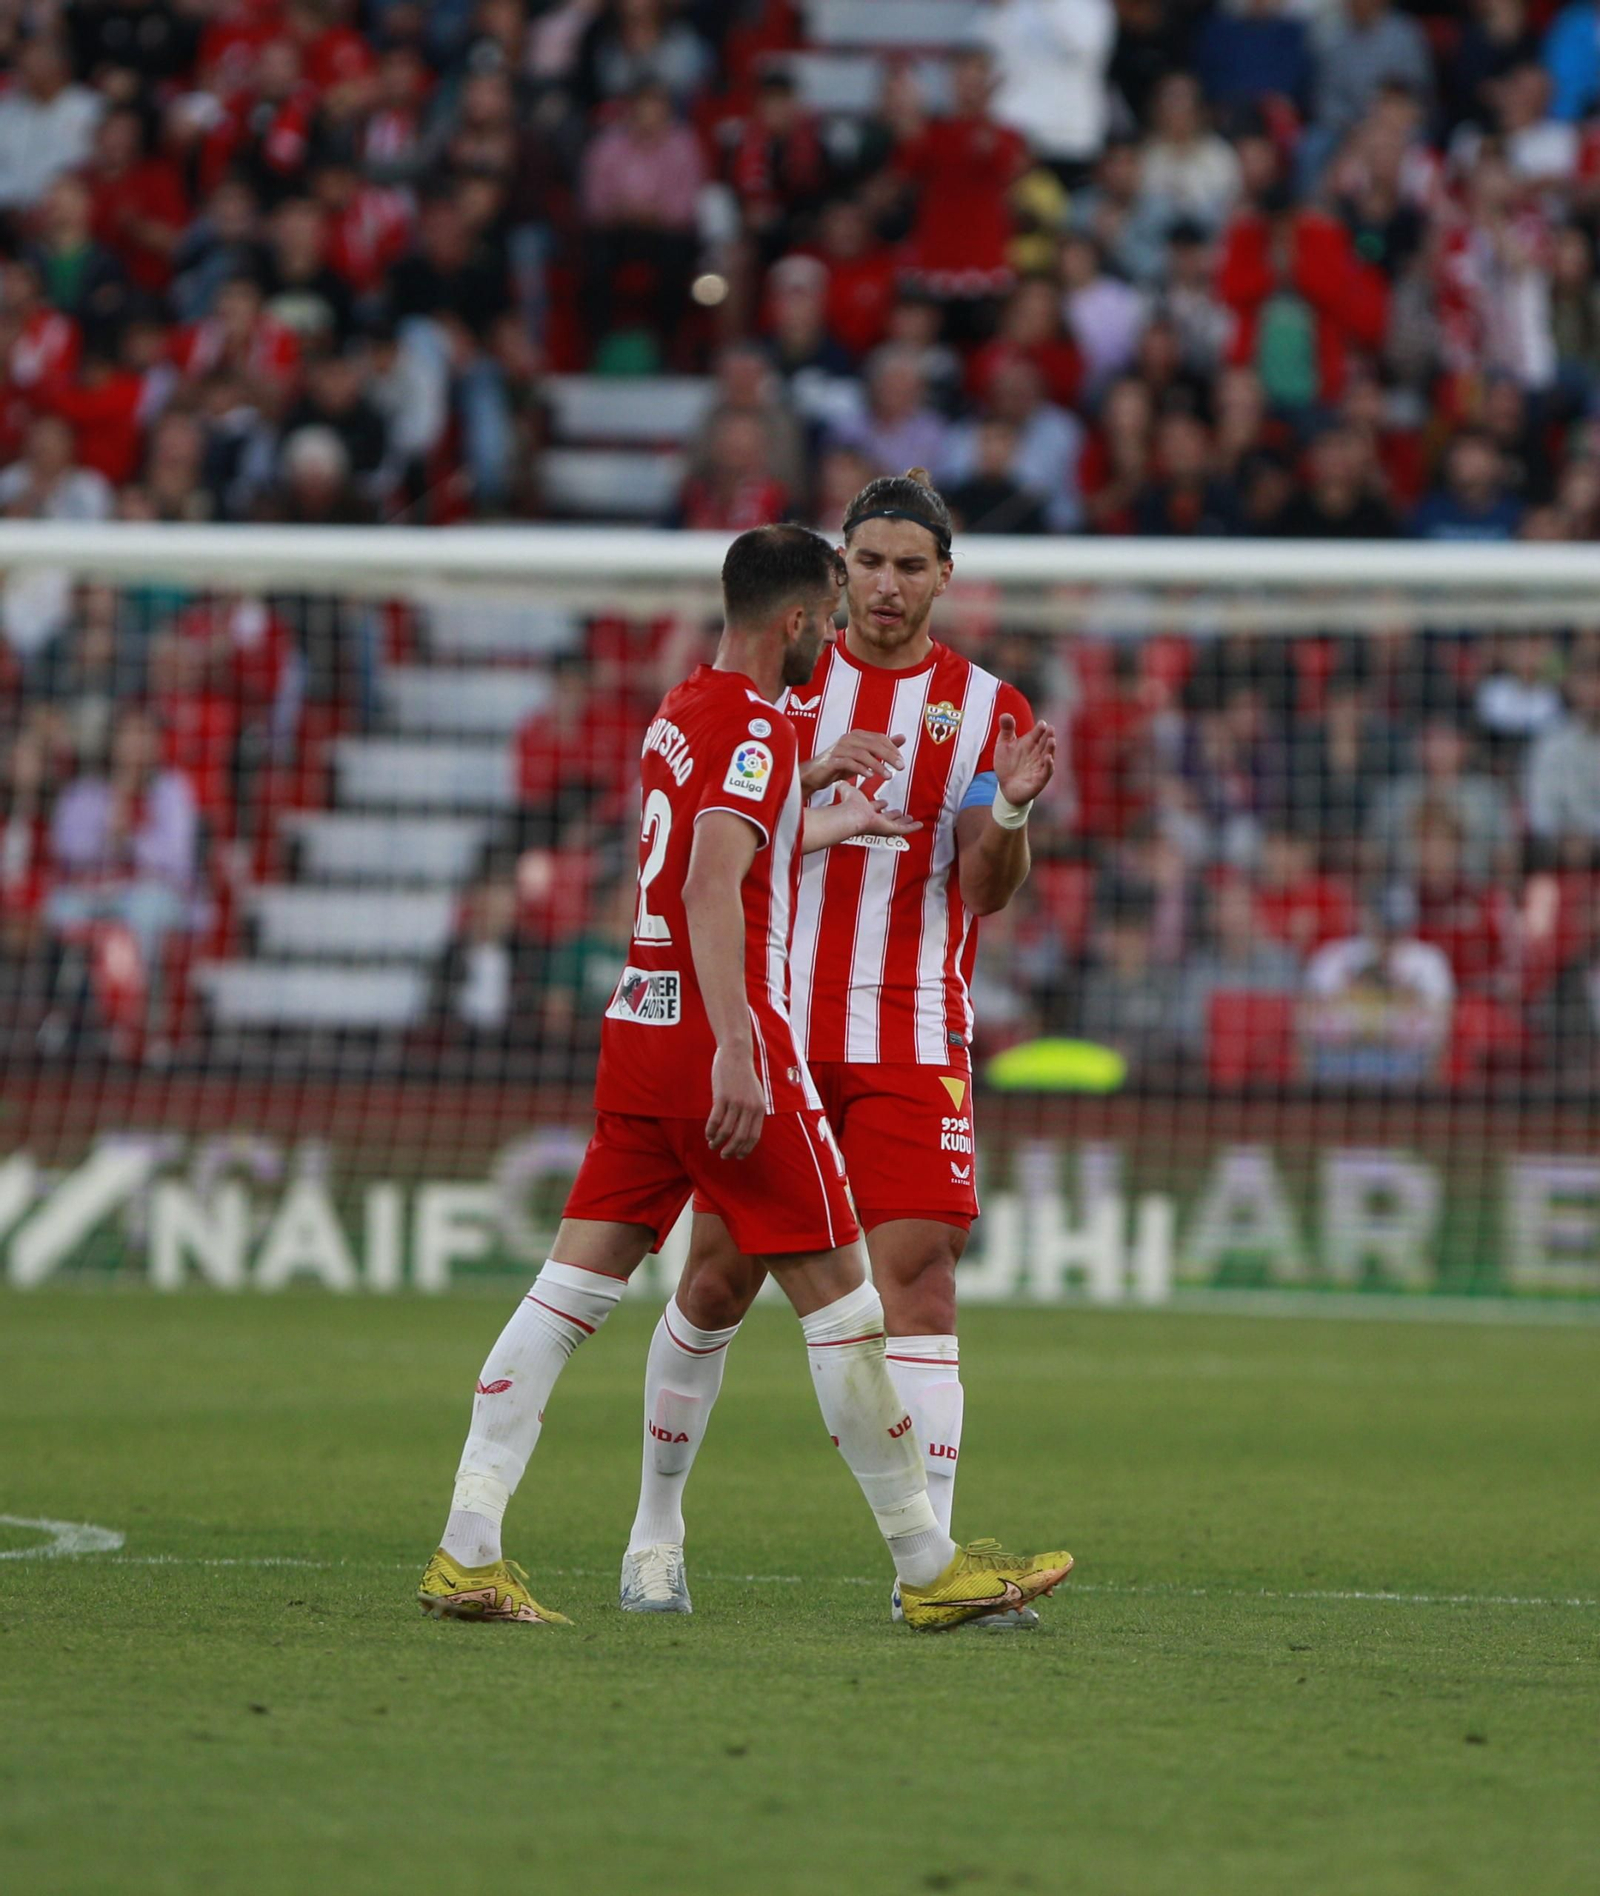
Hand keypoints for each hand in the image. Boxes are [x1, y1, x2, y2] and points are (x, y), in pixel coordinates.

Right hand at [705, 1045, 765, 1159]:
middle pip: (740, 1137)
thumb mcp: (755, 1094)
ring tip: (712, 1145)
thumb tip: (747, 1132)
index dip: (745, 1150)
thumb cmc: (743, 1076)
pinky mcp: (722, 1097)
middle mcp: (750, 1107)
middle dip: (730, 1150)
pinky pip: (715, 1120)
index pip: (753, 1137)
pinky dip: (710, 1130)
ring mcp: (736, 1102)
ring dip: (718, 1142)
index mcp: (759, 1108)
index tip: (737, 1156)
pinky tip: (707, 1134)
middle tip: (723, 1155)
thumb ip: (753, 1111)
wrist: (736, 1055)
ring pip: (726, 1131)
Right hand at [800, 730, 904, 795]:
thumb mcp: (864, 756)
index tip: (902, 763)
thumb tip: (903, 737)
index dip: (893, 749)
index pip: (880, 738)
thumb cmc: (840, 764)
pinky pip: (848, 763)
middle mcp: (848, 739)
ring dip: (877, 765)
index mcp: (857, 735)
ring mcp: (839, 749)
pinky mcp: (832, 760)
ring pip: (862, 754)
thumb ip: (882, 747)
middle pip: (873, 744)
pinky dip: (860, 769)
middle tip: (900, 768)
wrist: (815, 774)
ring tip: (888, 776)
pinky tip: (869, 777)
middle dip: (889, 756)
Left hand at [831, 780, 921, 841]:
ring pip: (896, 825)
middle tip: (900, 813)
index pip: (873, 808)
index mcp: (864, 811)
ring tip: (912, 819)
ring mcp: (881, 826)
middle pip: (886, 818)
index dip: (878, 805)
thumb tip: (839, 781)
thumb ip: (844, 787)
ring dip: (904, 822)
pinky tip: (919, 825)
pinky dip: (912, 828)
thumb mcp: (848, 791)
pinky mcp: (888, 829)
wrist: (851, 816)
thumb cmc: (848, 805)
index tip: (884, 802)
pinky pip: (903, 829)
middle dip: (893, 815)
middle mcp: (873, 820)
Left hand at [994, 714, 1054, 808]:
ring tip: (1052, 740)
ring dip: (1051, 748)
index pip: (1037, 733)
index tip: (1042, 724)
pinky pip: (1046, 771)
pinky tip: (1048, 758)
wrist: (1006, 787)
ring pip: (1048, 755)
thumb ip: (1006, 730)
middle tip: (1050, 729)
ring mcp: (1040, 766)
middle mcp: (1037, 753)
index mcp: (1030, 743)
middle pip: (1045, 743)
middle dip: (1048, 736)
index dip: (1040, 728)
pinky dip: (1048, 765)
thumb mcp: (1003, 745)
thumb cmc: (1007, 764)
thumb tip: (1005, 714)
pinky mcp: (1040, 779)